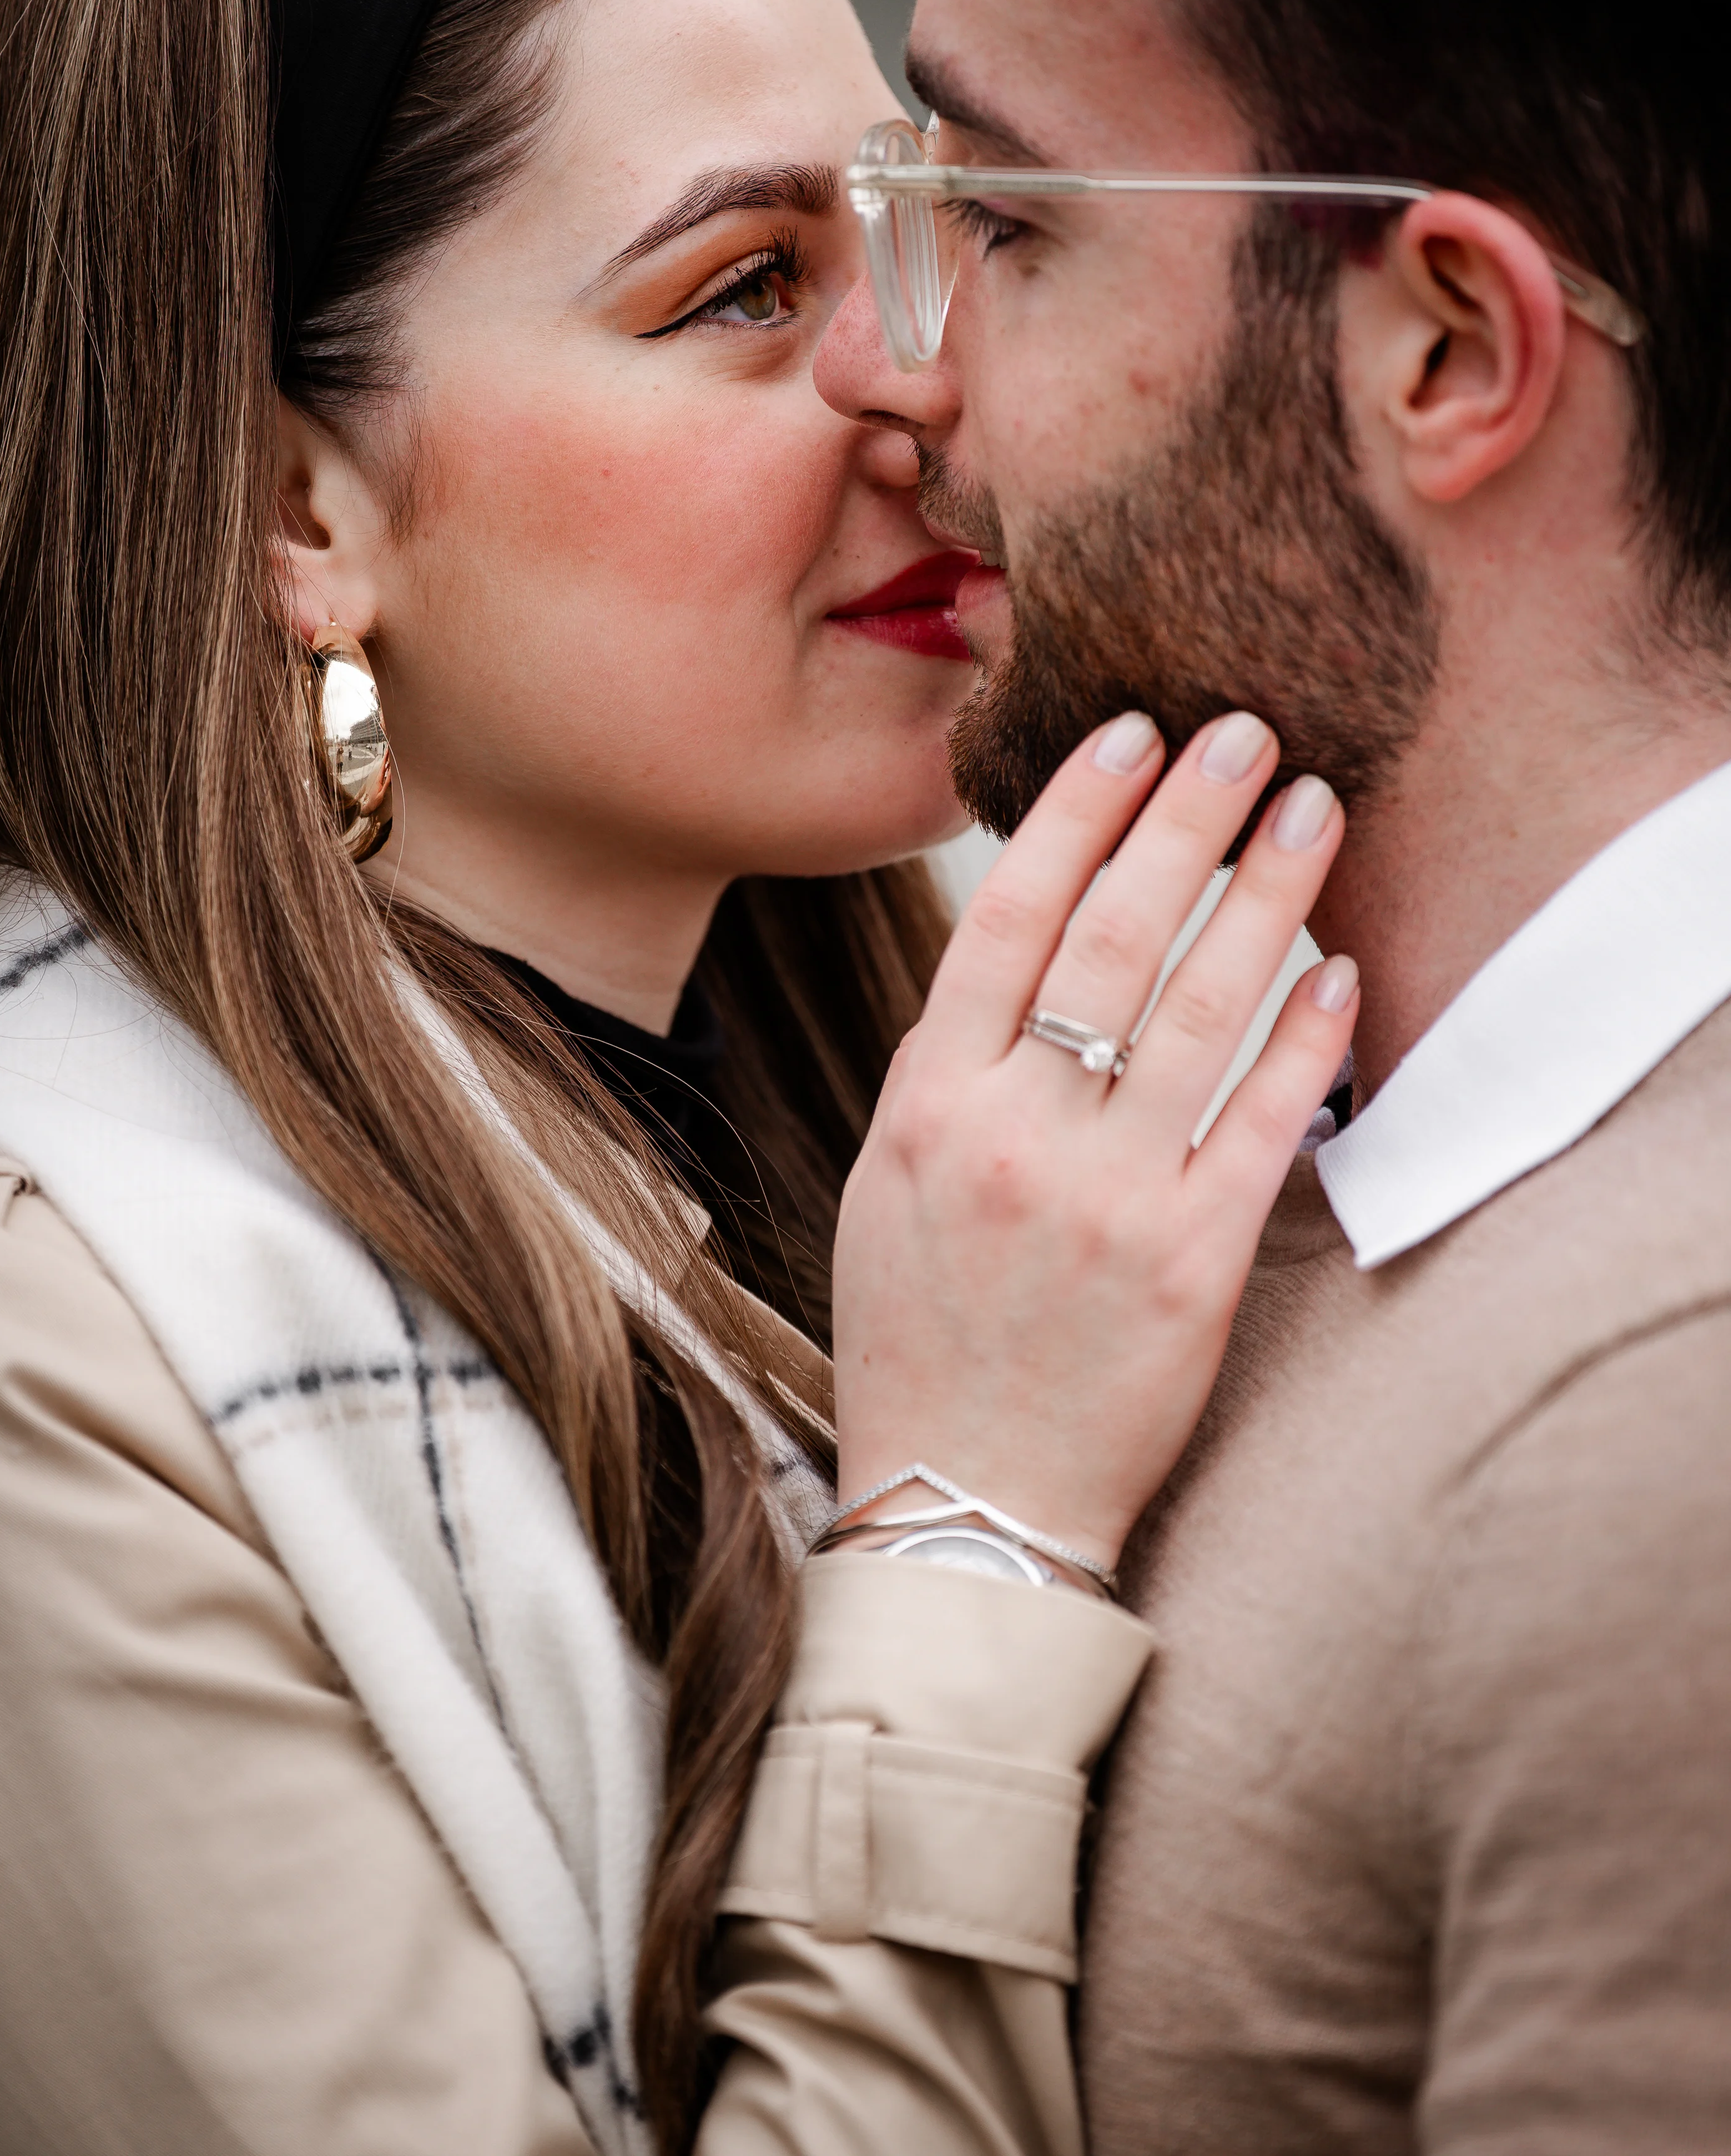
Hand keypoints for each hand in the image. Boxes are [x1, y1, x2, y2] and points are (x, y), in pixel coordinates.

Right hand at [832, 710, 1356, 1571]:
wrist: (967, 1501)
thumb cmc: (922, 1338)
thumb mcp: (891, 1187)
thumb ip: (949, 1070)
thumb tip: (1021, 945)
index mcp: (929, 1108)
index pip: (1004, 921)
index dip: (1074, 814)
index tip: (1127, 735)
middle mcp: (1015, 1138)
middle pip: (1112, 938)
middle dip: (1186, 818)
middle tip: (1245, 729)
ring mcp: (1108, 1201)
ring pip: (1201, 1010)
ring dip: (1266, 894)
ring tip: (1312, 810)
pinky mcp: (1193, 1266)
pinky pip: (1264, 1125)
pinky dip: (1308, 1039)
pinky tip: (1341, 969)